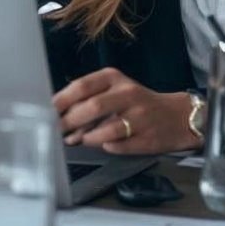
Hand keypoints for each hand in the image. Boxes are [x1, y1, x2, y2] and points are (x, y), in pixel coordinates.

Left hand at [52, 68, 196, 153]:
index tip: (46, 112)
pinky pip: (117, 146)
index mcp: (115, 78)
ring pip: (105, 130)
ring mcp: (139, 117)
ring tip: (78, 139)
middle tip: (58, 130)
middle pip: (92, 107)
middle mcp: (128, 94)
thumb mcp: (113, 90)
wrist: (178, 117)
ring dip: (86, 138)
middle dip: (69, 122)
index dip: (61, 101)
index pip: (81, 86)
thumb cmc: (137, 103)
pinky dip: (105, 146)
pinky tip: (103, 144)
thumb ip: (86, 100)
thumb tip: (58, 117)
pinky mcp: (147, 138)